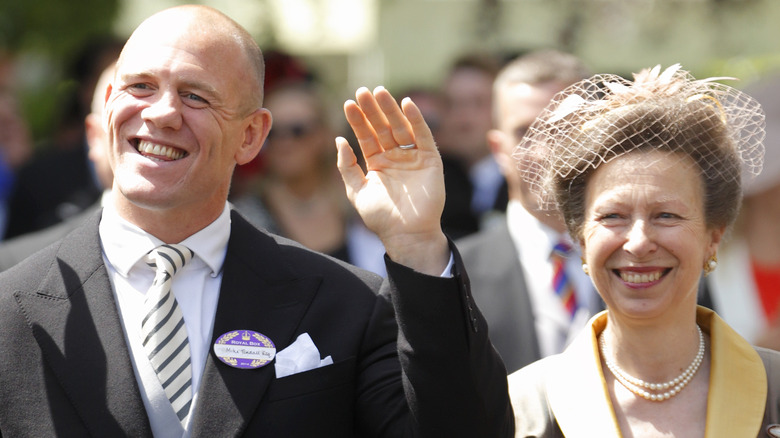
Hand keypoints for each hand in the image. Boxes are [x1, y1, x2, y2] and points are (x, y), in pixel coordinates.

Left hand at [336, 86, 448, 274]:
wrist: (406, 235)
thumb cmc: (381, 218)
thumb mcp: (357, 191)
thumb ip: (347, 167)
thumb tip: (339, 140)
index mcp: (377, 163)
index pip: (366, 136)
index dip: (358, 120)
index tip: (348, 103)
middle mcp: (395, 156)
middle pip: (382, 127)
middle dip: (373, 110)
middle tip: (363, 91)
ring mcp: (412, 156)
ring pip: (401, 127)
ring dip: (391, 109)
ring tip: (380, 92)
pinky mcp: (430, 159)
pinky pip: (423, 135)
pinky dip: (416, 119)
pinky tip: (407, 104)